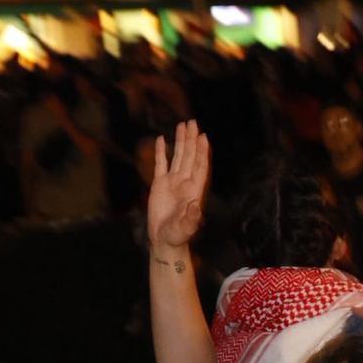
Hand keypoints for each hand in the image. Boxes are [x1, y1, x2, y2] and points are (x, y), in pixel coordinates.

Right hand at [145, 119, 208, 250]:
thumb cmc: (178, 235)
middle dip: (192, 140)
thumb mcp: (185, 228)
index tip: (203, 137)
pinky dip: (161, 152)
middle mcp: (185, 183)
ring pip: (178, 157)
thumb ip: (191, 218)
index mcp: (193, 190)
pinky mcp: (159, 185)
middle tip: (193, 123)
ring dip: (181, 142)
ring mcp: (172, 182)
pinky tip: (161, 140)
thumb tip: (195, 207)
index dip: (201, 152)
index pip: (199, 166)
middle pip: (190, 156)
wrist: (164, 240)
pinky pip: (161, 165)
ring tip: (182, 125)